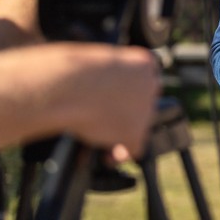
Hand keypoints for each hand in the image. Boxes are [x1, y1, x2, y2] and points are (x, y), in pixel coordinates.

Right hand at [65, 45, 160, 161]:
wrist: (70, 85)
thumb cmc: (73, 71)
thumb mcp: (98, 64)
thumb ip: (111, 74)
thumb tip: (102, 90)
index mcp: (143, 63)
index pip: (148, 79)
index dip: (134, 93)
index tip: (121, 100)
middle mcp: (150, 84)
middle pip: (146, 104)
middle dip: (130, 114)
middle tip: (109, 121)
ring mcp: (146, 108)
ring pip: (140, 126)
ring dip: (124, 134)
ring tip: (104, 139)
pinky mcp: (136, 131)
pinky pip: (134, 148)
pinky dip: (121, 155)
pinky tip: (107, 156)